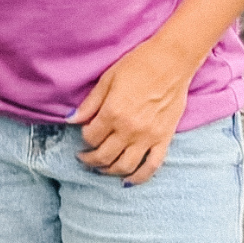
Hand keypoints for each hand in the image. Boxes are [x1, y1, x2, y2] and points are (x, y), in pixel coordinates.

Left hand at [67, 36, 194, 183]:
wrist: (172, 61)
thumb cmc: (138, 65)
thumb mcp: (108, 79)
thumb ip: (90, 104)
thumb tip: (71, 120)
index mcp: (113, 112)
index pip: (90, 137)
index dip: (84, 137)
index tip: (85, 132)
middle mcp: (129, 129)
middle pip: (103, 156)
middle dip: (90, 159)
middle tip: (84, 157)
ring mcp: (148, 137)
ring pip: (124, 166)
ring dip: (109, 171)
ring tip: (101, 168)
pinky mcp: (164, 139)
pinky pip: (152, 166)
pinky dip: (139, 178)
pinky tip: (128, 181)